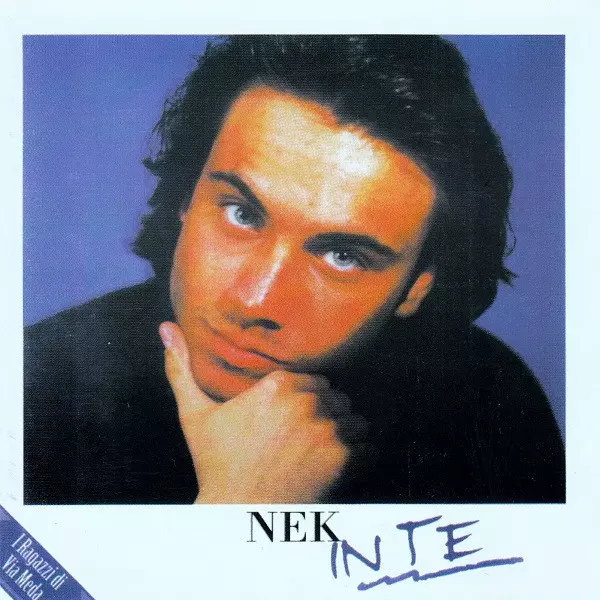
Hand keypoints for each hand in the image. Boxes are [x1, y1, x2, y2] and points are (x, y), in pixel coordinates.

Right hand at [159, 321, 363, 502]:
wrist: (238, 516)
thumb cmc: (217, 464)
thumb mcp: (194, 415)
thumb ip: (181, 369)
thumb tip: (164, 328)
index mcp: (276, 385)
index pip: (312, 379)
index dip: (305, 398)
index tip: (292, 416)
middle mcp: (306, 403)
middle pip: (335, 396)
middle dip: (326, 412)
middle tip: (306, 435)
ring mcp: (328, 431)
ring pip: (355, 418)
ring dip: (346, 432)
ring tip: (323, 449)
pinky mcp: (345, 460)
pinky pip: (369, 446)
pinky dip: (361, 456)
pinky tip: (338, 466)